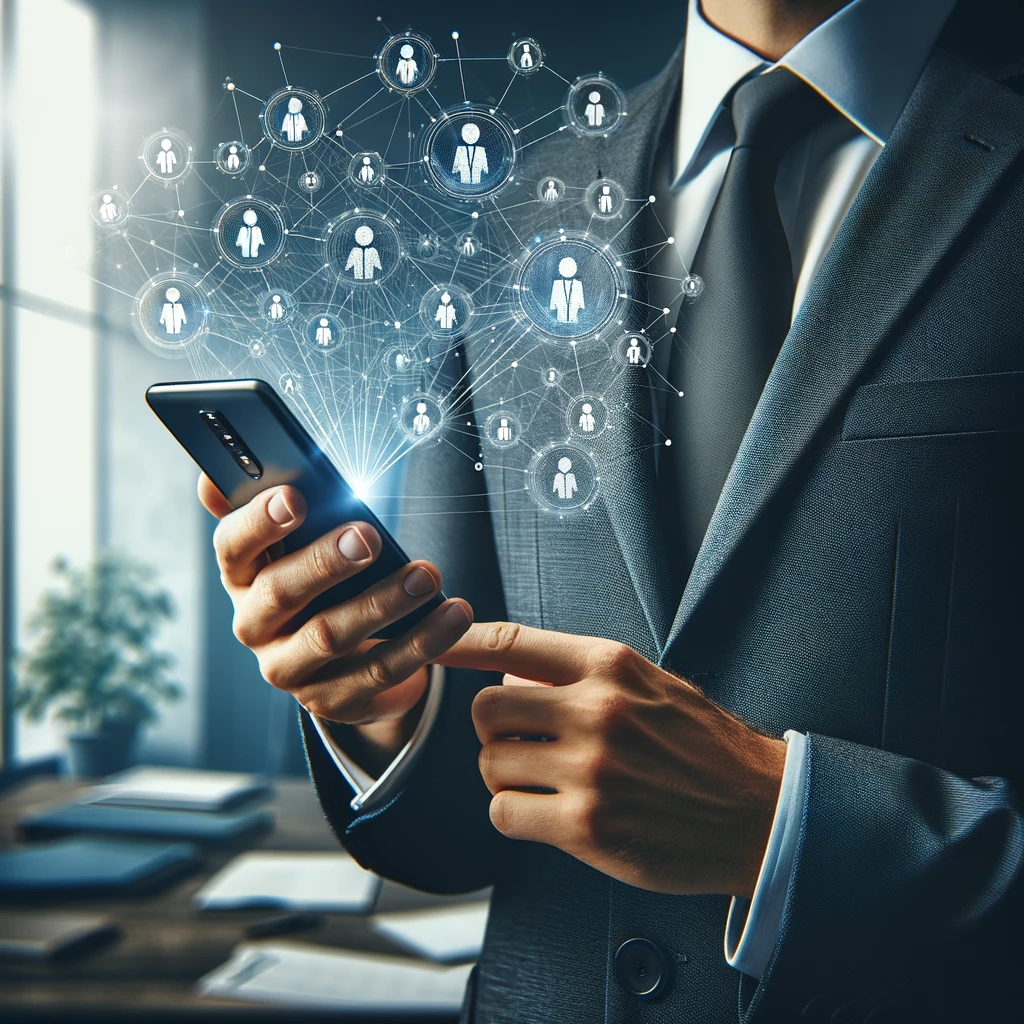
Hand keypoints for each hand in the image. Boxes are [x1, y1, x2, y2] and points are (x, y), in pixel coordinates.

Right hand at [197, 475, 472, 739]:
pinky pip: (377, 673)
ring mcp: (289, 669)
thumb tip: (215, 472)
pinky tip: (452, 614)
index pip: (233, 546)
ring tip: (428, 575)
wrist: (343, 659)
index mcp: (240, 576)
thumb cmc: (321, 580)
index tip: (295, 496)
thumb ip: (265, 503)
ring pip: (331, 635)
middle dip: (326, 562)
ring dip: (384, 603)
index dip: (260, 521)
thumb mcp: (296, 543)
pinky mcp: (330, 702)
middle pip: (280, 592)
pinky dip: (421, 643)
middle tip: (368, 536)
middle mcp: (254, 626)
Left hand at [440, 623, 785, 898]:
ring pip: (492, 764)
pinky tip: (545, 814)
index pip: (514, 643)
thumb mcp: (652, 685)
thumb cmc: (704, 746)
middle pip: (486, 709)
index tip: (434, 643)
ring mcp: (591, 770)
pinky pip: (505, 813)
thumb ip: (582, 675)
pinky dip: (514, 814)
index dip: (462, 643)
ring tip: (543, 782)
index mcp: (610, 666)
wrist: (760, 811)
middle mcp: (596, 710)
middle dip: (494, 729)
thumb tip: (509, 676)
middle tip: (521, 743)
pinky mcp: (587, 826)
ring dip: (505, 775)